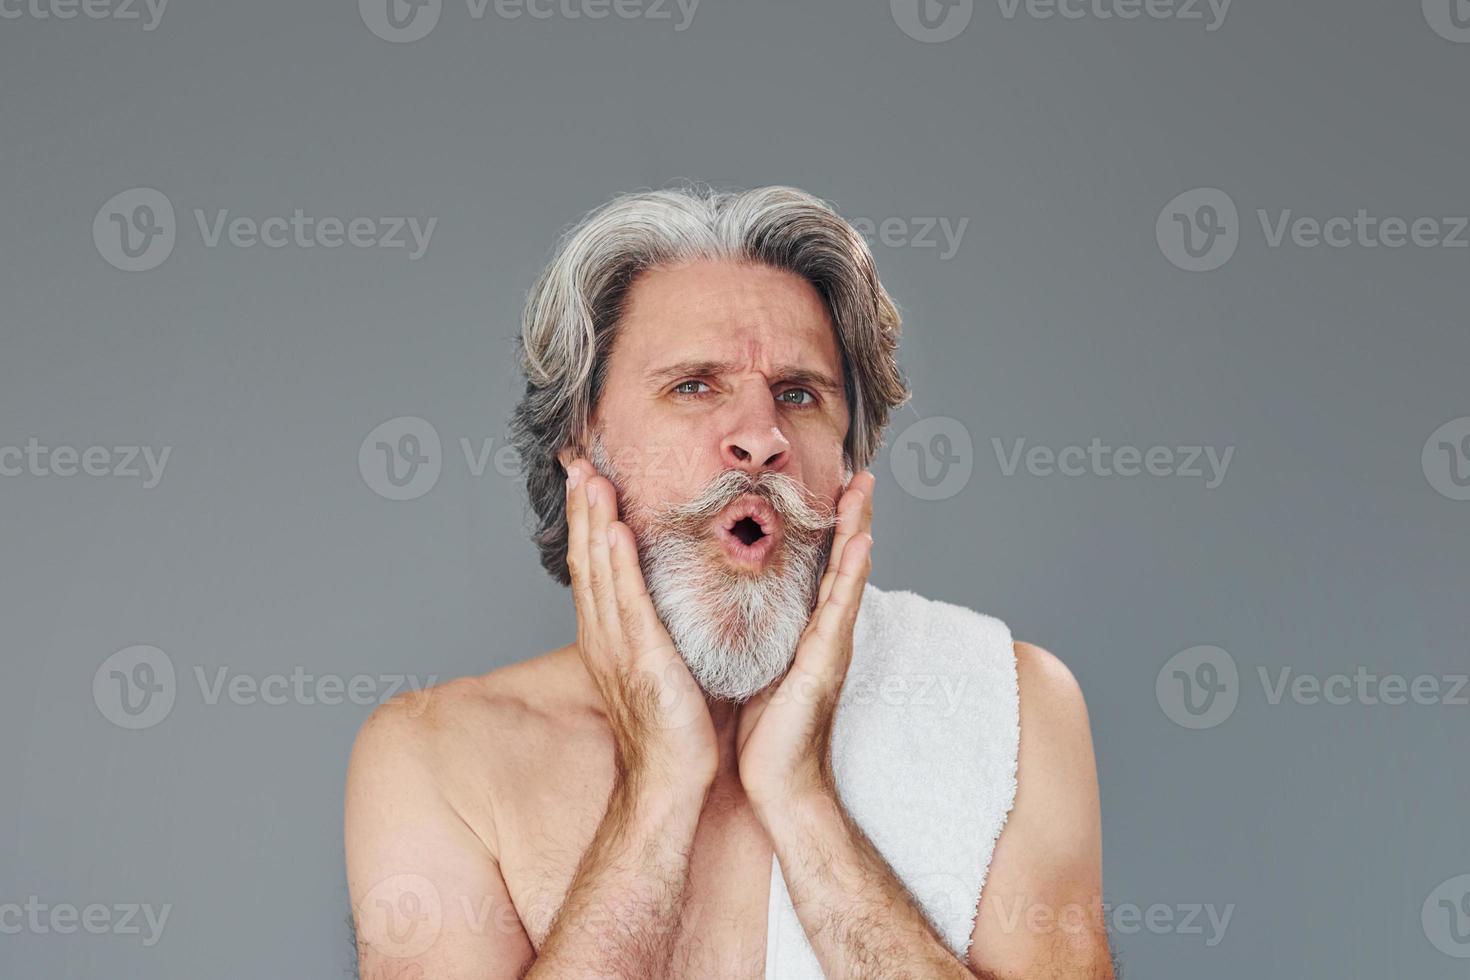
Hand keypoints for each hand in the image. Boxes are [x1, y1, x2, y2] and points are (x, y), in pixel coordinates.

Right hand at [563, 459, 718, 795]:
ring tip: (591, 479)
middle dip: (582, 508)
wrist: (671, 780)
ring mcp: (618, 647)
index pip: (593, 565)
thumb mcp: (661, 663)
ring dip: (594, 522)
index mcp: (608, 635)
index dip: (587, 520)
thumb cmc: (673, 728)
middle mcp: (604, 636)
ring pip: (600, 572)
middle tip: (577, 460)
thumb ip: (661, 627)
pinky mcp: (642, 660)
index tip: (585, 478)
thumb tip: (680, 592)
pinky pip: (628, 604)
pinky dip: (618, 565)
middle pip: (587, 560)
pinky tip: (615, 531)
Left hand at [736, 470, 874, 813]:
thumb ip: (748, 631)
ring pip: (848, 575)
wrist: (776, 781)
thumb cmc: (761, 728)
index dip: (824, 527)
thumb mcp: (750, 663)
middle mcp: (823, 630)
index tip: (828, 486)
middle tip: (858, 472)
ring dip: (860, 530)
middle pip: (841, 561)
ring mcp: (831, 644)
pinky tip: (861, 545)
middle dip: (851, 516)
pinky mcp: (826, 663)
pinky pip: (841, 610)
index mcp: (802, 628)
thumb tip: (721, 599)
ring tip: (864, 490)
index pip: (816, 565)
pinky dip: (854, 575)